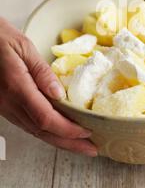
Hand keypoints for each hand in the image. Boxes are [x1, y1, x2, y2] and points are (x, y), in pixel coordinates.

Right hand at [0, 18, 97, 156]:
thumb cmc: (0, 38)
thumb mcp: (24, 48)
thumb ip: (42, 72)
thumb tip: (60, 94)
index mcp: (16, 88)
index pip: (46, 118)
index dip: (68, 129)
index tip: (88, 131)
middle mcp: (9, 103)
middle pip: (42, 131)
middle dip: (69, 143)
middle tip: (91, 149)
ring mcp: (5, 107)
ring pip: (34, 131)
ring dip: (59, 140)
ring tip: (81, 145)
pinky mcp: (4, 106)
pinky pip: (27, 124)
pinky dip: (47, 131)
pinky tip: (60, 132)